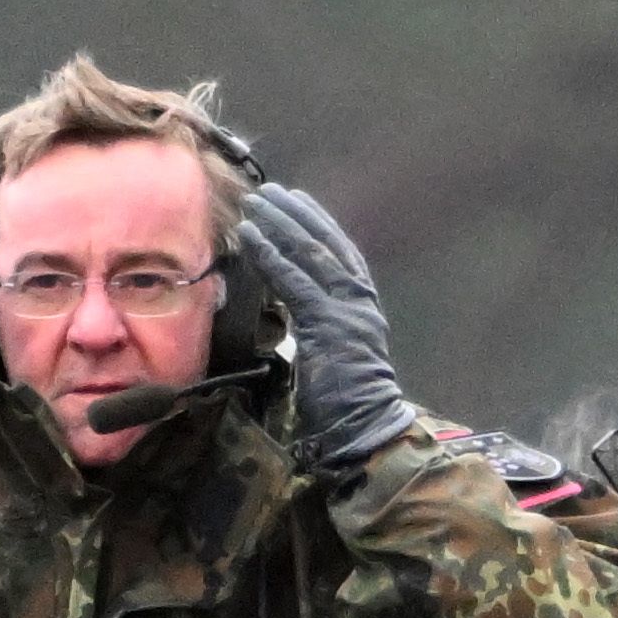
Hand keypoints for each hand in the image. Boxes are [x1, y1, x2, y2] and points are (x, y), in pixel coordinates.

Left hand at [236, 182, 421, 478]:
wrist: (364, 426)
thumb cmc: (344, 401)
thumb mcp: (330, 352)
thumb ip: (316, 324)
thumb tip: (288, 307)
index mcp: (362, 304)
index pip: (339, 252)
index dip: (316, 224)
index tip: (296, 201)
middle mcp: (359, 299)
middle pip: (326, 244)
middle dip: (297, 215)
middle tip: (270, 192)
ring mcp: (347, 310)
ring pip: (311, 255)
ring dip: (281, 226)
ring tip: (256, 205)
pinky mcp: (328, 325)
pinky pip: (295, 284)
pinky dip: (273, 258)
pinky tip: (253, 239)